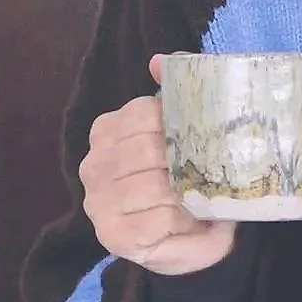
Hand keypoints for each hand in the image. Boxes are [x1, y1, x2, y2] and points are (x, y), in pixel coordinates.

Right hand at [77, 54, 240, 276]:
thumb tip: (159, 62)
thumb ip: (174, 95)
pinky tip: (188, 222)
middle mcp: (93, 165)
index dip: (179, 125)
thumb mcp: (185, 136)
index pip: (144, 113)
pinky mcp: (112, 235)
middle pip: (148, 150)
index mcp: (107, 131)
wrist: (194, 239)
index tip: (201, 140)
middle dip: (184, 163)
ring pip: (154, 186)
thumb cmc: (188, 182)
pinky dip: (181, 220)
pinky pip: (156, 219)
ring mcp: (97, 202)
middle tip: (209, 173)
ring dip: (186, 195)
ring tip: (199, 198)